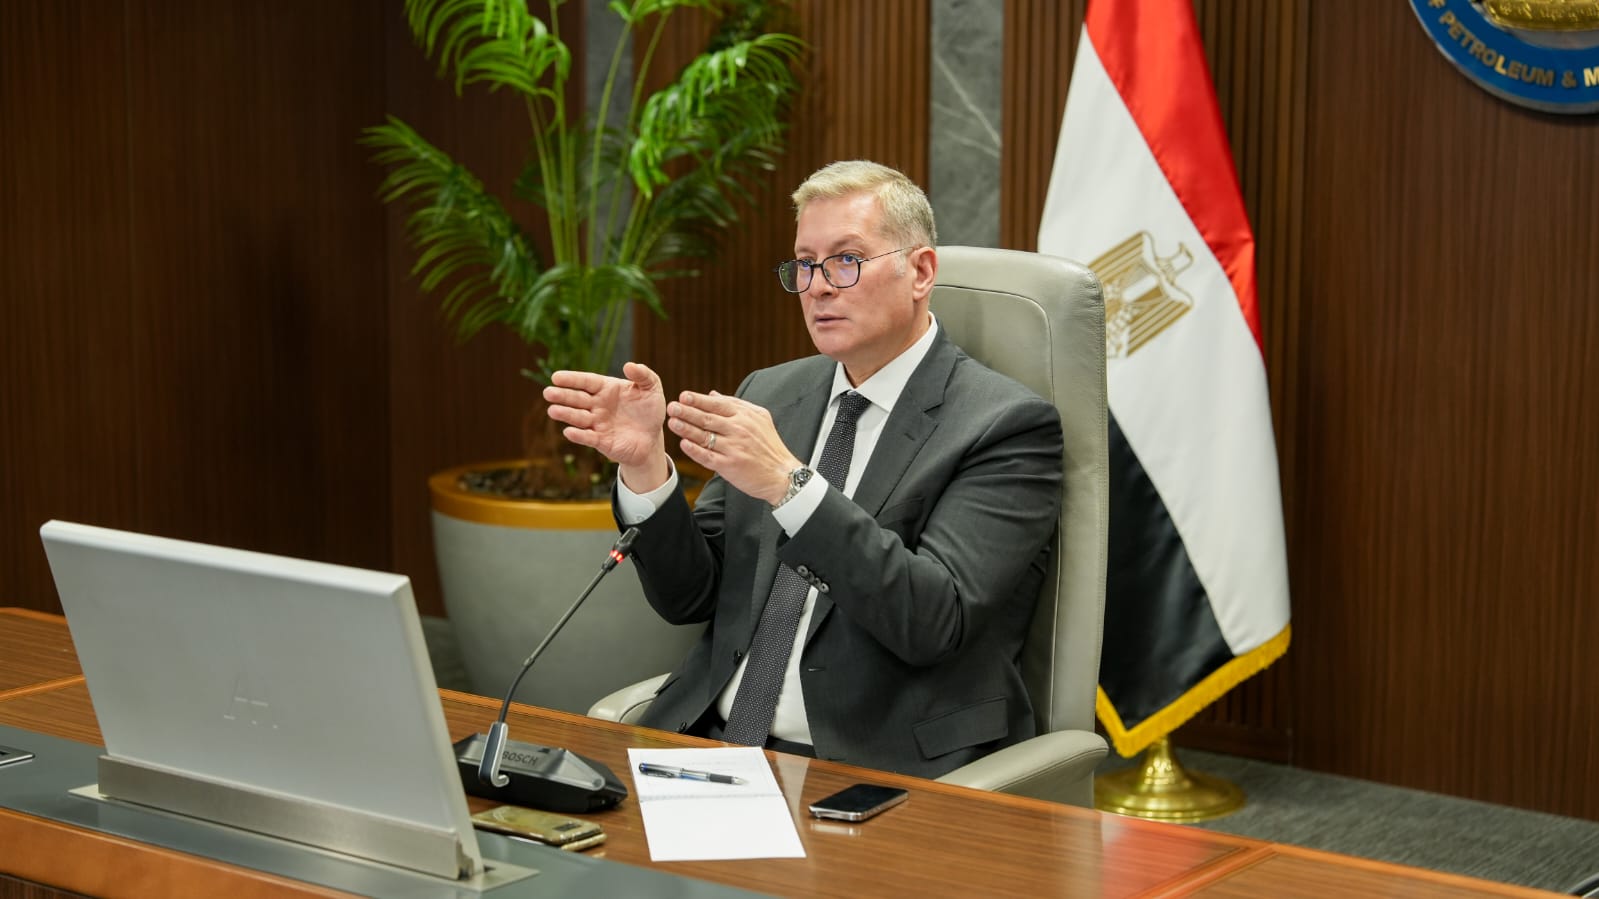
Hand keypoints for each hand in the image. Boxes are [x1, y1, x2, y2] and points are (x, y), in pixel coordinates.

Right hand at [544, 362, 670, 489]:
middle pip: (578, 399)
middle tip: (548, 392)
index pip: (586, 382)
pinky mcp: (601, 441)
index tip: (556, 377)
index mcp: (606, 389)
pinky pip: (588, 438)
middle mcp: (598, 405)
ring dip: (566, 414)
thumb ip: (643, 375)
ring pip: (579, 418)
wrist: (652, 439)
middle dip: (563, 396)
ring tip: (553, 411)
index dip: (572, 379)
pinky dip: (579, 435)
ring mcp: (598, 424)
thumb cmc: (649, 411)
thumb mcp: (652, 388)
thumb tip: (629, 365)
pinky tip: (568, 431)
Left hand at [668, 390, 799, 504]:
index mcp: (745, 416)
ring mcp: (733, 448)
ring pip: (705, 437)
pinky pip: (707, 457)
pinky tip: (684, 444)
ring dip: (686, 429)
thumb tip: (712, 394)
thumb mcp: (759, 418)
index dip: (698, 400)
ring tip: (672, 423)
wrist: (782, 474)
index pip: (717, 405)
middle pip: (707, 419)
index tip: (683, 396)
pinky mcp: (730, 466)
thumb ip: (735, 405)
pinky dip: (694, 450)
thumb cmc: (770, 445)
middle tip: (671, 407)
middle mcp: (739, 430)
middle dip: (687, 412)